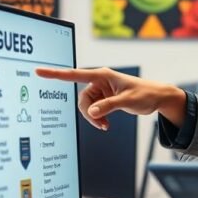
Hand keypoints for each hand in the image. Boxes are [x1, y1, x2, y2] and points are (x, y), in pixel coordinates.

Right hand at [35, 67, 185, 130]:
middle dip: (89, 114)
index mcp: (103, 75)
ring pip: (87, 107)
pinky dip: (98, 118)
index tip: (39, 71)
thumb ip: (108, 106)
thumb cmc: (145, 94)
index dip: (55, 74)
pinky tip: (106, 124)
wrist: (158, 97)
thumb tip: (92, 113)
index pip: (74, 74)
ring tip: (105, 126)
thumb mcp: (127, 101)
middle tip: (101, 124)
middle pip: (82, 99)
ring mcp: (101, 90)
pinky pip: (94, 110)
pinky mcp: (104, 99)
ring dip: (94, 118)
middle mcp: (99, 81)